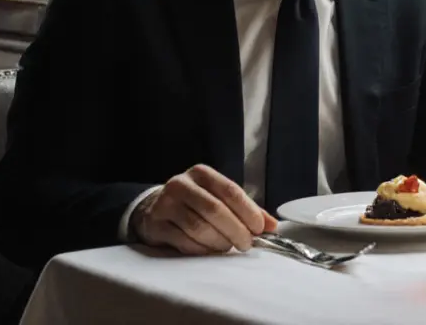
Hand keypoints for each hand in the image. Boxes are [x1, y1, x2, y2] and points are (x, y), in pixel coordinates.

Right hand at [132, 164, 278, 254]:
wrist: (153, 209)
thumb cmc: (194, 204)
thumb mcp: (218, 198)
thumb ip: (245, 209)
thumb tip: (273, 226)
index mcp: (201, 174)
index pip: (230, 191)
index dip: (248, 211)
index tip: (260, 229)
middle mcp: (181, 185)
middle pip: (215, 210)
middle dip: (236, 230)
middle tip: (246, 244)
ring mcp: (165, 204)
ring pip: (199, 228)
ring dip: (219, 242)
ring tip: (227, 247)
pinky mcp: (156, 225)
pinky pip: (184, 241)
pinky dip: (202, 250)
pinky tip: (209, 251)